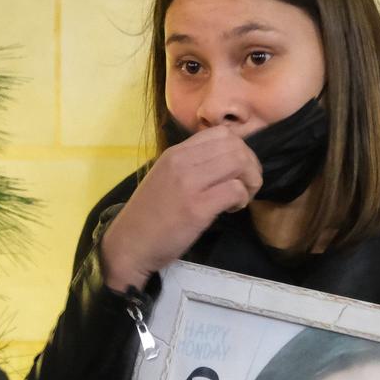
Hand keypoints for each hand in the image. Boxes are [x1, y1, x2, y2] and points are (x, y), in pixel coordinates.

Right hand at [98, 126, 260, 291]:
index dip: (239, 150)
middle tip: (245, 187)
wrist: (128, 245)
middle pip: (235, 146)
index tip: (235, 172)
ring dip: (249, 181)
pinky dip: (242, 199)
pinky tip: (230, 210)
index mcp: (175, 153)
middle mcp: (182, 162)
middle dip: (250, 166)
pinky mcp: (196, 208)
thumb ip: (190, 166)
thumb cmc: (148, 217)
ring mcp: (189, 184)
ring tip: (239, 198)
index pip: (221, 134)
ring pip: (239, 162)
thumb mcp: (165, 178)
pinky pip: (235, 190)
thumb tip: (223, 163)